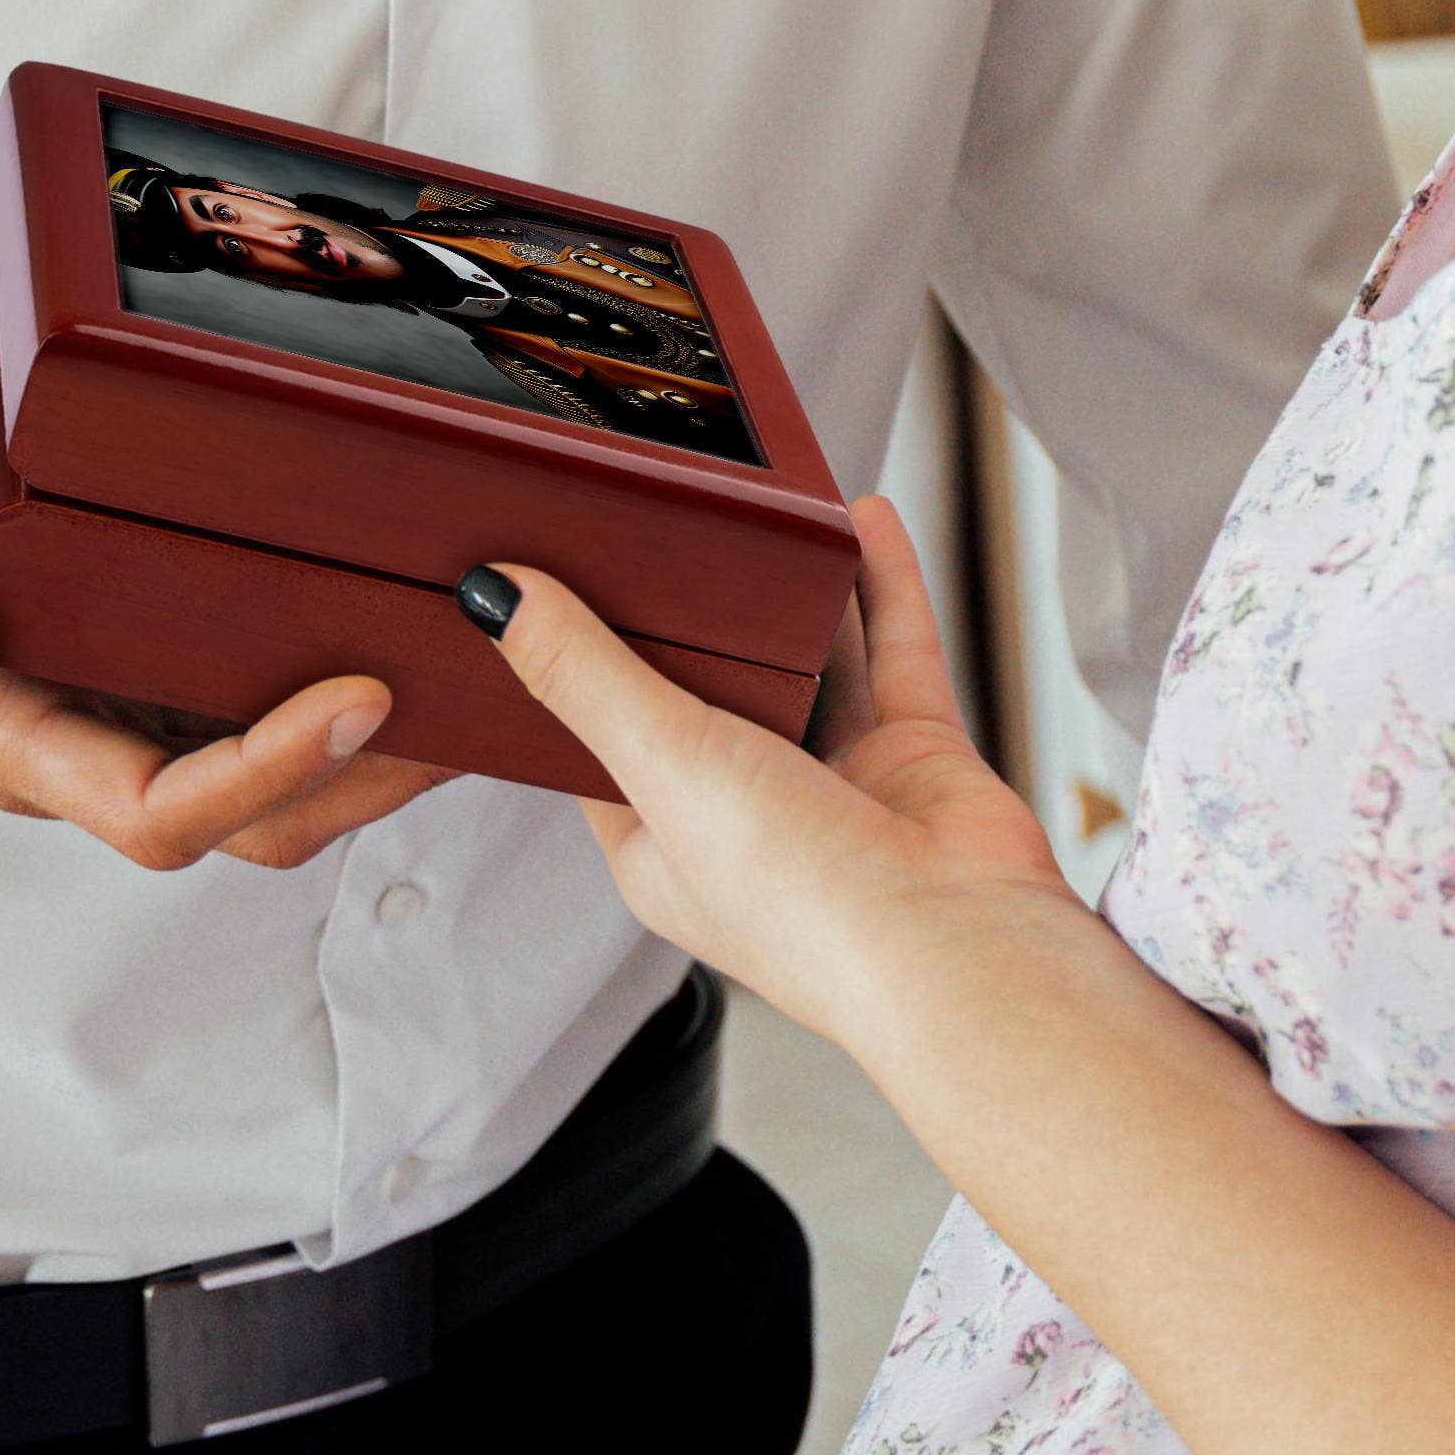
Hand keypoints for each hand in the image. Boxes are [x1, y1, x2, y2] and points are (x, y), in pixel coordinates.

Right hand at [0, 480, 449, 867]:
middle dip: (361, 775)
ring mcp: (78, 717)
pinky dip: (295, 676)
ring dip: (351, 741)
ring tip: (460, 666)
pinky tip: (358, 612)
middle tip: (478, 694)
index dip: (267, 769)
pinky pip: (213, 699)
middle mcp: (56, 750)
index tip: (361, 693)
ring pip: (243, 769)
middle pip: (240, 815)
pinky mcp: (90, 668)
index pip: (158, 808)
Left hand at [472, 497, 1087, 1046]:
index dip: (579, 657)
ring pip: (810, 661)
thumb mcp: (662, 766)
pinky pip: (892, 650)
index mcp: (662, 842)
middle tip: (674, 513)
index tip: (560, 570)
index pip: (601, 734)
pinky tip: (865, 520)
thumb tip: (494, 595)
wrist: (960, 951)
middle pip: (714, 686)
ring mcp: (836, 785)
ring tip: (776, 504)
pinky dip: (881, 584)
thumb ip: (586, 673)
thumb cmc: (803, 905)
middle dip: (703, 609)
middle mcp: (746, 814)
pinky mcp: (912, 759)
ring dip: (799, 588)